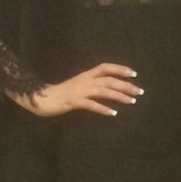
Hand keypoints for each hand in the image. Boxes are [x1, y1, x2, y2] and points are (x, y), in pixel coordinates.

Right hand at [11, 62, 141, 117]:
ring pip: (103, 91)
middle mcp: (84, 81)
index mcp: (85, 75)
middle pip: (109, 80)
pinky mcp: (73, 102)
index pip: (105, 67)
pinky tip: (113, 113)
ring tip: (132, 101)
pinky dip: (103, 109)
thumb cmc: (61, 92)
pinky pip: (91, 105)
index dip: (120, 69)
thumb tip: (109, 87)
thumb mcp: (78, 84)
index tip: (134, 74)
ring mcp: (79, 91)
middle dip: (126, 85)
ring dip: (119, 96)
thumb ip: (92, 84)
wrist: (41, 98)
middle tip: (140, 91)